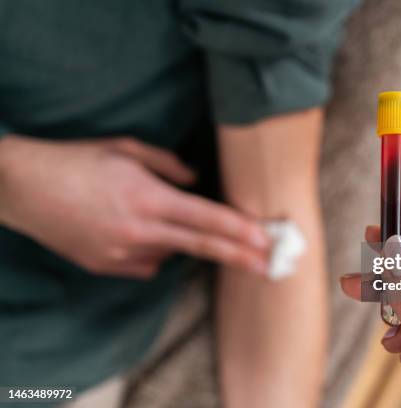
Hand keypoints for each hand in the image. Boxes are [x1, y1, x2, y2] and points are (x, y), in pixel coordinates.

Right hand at [0, 135, 269, 277]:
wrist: (21, 188)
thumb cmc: (76, 161)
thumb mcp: (126, 149)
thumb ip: (169, 166)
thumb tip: (195, 181)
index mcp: (147, 198)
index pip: (206, 219)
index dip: (239, 230)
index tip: (264, 240)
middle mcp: (138, 231)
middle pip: (200, 247)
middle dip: (238, 256)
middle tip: (268, 267)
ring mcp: (120, 254)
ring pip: (169, 253)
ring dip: (176, 239)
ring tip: (142, 214)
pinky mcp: (105, 267)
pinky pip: (144, 264)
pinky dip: (150, 249)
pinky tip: (129, 230)